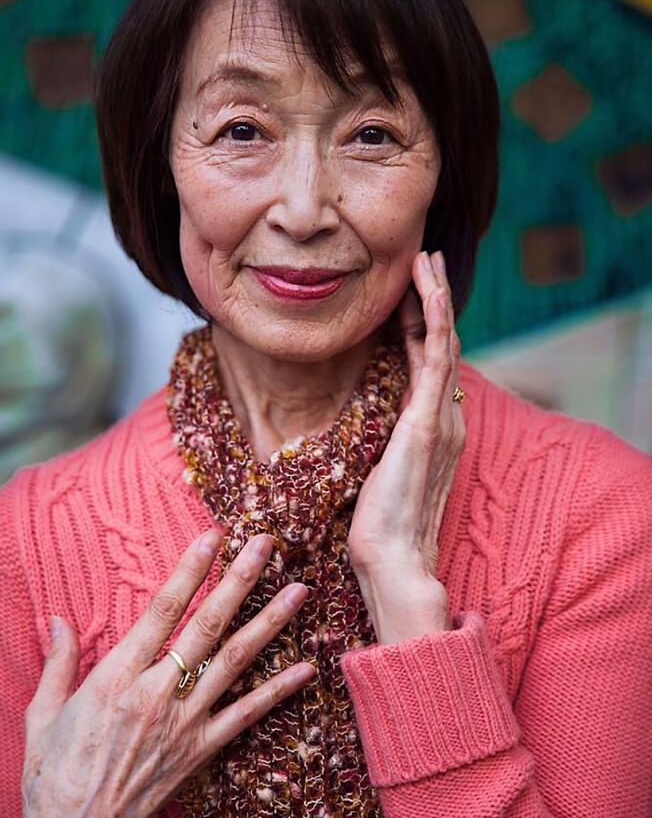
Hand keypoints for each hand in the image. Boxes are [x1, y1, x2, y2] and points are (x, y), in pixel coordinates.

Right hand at [17, 530, 314, 817]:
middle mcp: (157, 693)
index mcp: (117, 676)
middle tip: (266, 543)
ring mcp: (184, 722)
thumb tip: (57, 619)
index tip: (212, 536)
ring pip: (234, 662)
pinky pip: (246, 716)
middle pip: (207, 624)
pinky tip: (306, 668)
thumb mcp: (43, 713)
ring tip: (298, 590)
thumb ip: (58, 662)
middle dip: (239, 579)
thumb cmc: (53, 775)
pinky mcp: (200, 751)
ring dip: (269, 622)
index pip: (162, 609)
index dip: (190, 568)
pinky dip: (279, 691)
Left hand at [347, 250, 464, 643]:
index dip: (422, 323)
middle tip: (427, 259)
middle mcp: (444, 417)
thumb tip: (372, 431)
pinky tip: (429, 291)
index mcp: (433, 428)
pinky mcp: (427, 420)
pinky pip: (437, 357)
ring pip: (443, 341)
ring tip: (427, 260)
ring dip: (436, 296)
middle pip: (441, 344)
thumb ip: (387, 445)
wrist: (392, 559)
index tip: (410, 291)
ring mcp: (440, 417)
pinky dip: (436, 319)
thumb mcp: (381, 472)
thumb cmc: (381, 525)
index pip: (429, 362)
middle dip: (434, 298)